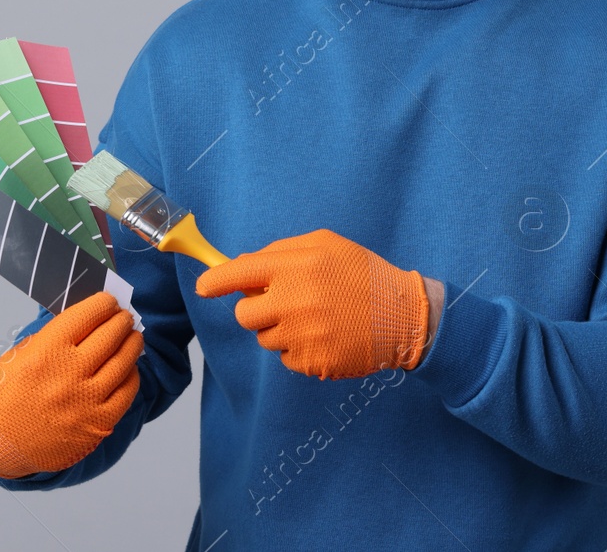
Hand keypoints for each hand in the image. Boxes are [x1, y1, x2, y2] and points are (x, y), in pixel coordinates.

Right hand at [0, 291, 142, 478]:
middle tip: (124, 316)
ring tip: (132, 337)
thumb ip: (52, 336)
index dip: (103, 303)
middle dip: (121, 320)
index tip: (108, 301)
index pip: (87, 315)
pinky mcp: (98, 425)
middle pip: (111, 335)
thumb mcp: (18, 355)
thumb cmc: (4, 396)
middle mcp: (68, 375)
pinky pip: (127, 392)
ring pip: (124, 362)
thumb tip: (86, 319)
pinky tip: (128, 368)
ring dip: (132, 343)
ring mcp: (85, 402)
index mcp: (45, 352)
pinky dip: (131, 375)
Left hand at [195, 228, 430, 380]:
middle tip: (282, 303)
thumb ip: (282, 251)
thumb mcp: (326, 244)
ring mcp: (301, 336)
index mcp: (294, 267)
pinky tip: (325, 336)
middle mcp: (292, 302)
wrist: (403, 316)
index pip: (236, 274)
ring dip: (280, 330)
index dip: (214, 282)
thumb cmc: (362, 274)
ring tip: (315, 318)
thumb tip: (242, 265)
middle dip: (256, 310)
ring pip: (265, 339)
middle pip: (244, 315)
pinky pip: (286, 359)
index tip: (204, 287)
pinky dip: (299, 349)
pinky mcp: (311, 363)